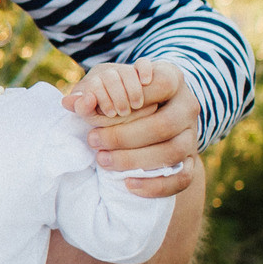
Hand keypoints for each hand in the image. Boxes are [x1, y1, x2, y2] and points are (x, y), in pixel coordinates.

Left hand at [63, 57, 197, 196]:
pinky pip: (183, 178)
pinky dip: (156, 185)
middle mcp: (187, 106)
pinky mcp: (190, 159)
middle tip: (93, 140)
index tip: (106, 109)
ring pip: (173, 152)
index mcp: (172, 78)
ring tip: (104, 161)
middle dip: (124, 136)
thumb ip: (90, 91)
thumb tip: (70, 102)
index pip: (162, 84)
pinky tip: (128, 184)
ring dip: (135, 160)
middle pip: (164, 124)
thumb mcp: (108, 83)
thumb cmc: (123, 94)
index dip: (133, 95)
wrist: (152, 113)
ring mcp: (192, 135)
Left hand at [73, 60, 160, 117]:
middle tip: (123, 112)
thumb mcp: (90, 112)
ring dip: (132, 88)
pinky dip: (144, 70)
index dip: (103, 98)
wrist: (128, 110)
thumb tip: (72, 100)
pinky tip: (146, 82)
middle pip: (111, 77)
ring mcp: (123, 70)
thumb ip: (81, 107)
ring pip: (127, 71)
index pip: (94, 84)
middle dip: (118, 96)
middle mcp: (106, 72)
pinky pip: (142, 63)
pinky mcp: (140, 70)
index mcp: (92, 81)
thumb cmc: (103, 115)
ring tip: (136, 105)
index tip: (110, 114)